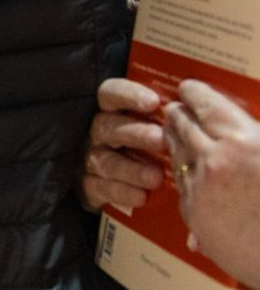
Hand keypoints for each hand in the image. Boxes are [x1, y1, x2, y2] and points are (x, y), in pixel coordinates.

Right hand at [82, 78, 164, 210]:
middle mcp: (98, 133)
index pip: (109, 93)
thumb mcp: (162, 126)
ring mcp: (90, 160)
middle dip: (134, 133)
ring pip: (104, 159)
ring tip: (156, 177)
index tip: (154, 102)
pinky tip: (142, 197)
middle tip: (160, 140)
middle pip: (106, 126)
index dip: (127, 94)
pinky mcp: (89, 187)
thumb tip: (201, 98)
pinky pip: (99, 188)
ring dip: (130, 168)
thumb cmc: (157, 148)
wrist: (129, 189)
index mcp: (112, 111)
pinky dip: (121, 192)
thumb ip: (174, 116)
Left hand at [164, 79, 259, 287]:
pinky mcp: (194, 214)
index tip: (187, 87)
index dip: (194, 93)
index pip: (207, 105)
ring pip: (178, 154)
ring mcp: (202, 187)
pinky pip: (181, 185)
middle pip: (184, 126)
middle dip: (178, 114)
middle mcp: (217, 160)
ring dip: (173, 140)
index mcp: (246, 140)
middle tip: (175, 108)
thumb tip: (247, 126)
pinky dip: (182, 174)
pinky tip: (186, 173)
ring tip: (173, 133)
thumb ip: (256, 135)